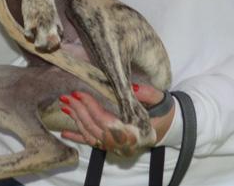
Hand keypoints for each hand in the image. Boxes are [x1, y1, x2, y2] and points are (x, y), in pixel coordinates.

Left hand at [59, 85, 174, 153]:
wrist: (170, 126)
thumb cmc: (163, 111)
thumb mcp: (159, 100)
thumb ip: (147, 94)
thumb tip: (132, 86)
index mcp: (134, 133)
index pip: (106, 121)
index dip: (90, 108)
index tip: (78, 94)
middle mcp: (123, 144)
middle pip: (95, 129)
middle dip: (79, 112)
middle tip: (67, 97)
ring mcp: (117, 147)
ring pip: (91, 136)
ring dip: (76, 121)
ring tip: (65, 106)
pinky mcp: (113, 146)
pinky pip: (93, 143)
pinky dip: (78, 138)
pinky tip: (64, 133)